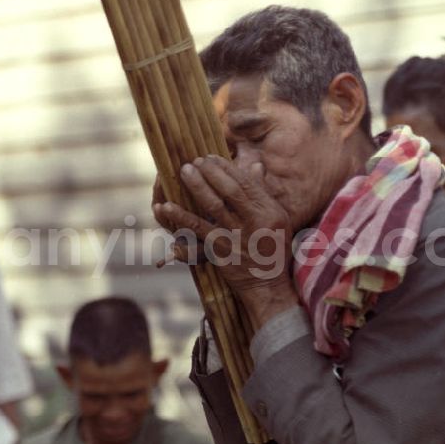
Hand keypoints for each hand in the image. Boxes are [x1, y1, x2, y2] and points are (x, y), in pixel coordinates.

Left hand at [154, 154, 298, 320]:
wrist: (267, 285)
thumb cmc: (273, 249)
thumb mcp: (277, 219)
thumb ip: (264, 193)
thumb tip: (256, 164)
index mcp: (270, 210)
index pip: (246, 182)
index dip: (226, 168)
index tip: (211, 158)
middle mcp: (255, 221)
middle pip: (230, 190)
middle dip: (211, 172)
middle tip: (195, 161)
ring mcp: (237, 236)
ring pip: (213, 205)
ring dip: (196, 186)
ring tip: (184, 172)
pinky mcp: (220, 249)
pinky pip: (197, 229)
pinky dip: (180, 216)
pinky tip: (166, 206)